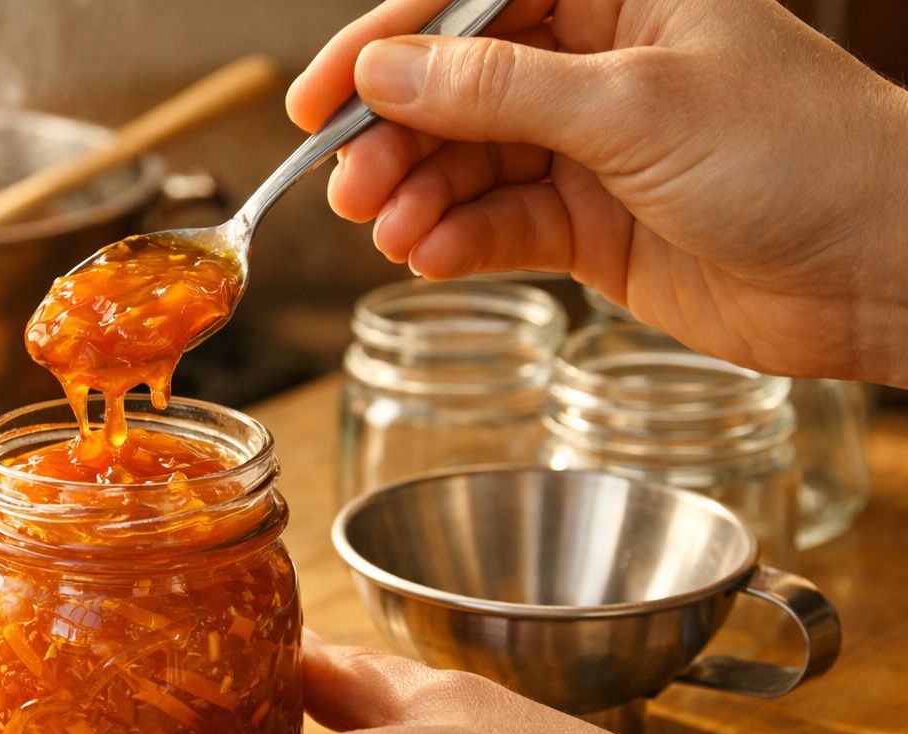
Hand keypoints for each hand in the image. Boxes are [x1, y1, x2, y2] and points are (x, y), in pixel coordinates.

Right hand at [287, 0, 907, 386]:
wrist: (879, 268)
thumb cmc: (798, 155)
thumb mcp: (635, 107)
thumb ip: (499, 91)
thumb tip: (387, 72)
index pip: (469, 0)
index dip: (385, 45)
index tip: (320, 97)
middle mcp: (596, 65)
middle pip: (455, 88)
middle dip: (395, 137)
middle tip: (348, 186)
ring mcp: (590, 148)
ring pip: (469, 162)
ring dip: (419, 196)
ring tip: (390, 232)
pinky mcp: (592, 224)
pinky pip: (500, 224)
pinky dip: (460, 241)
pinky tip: (432, 256)